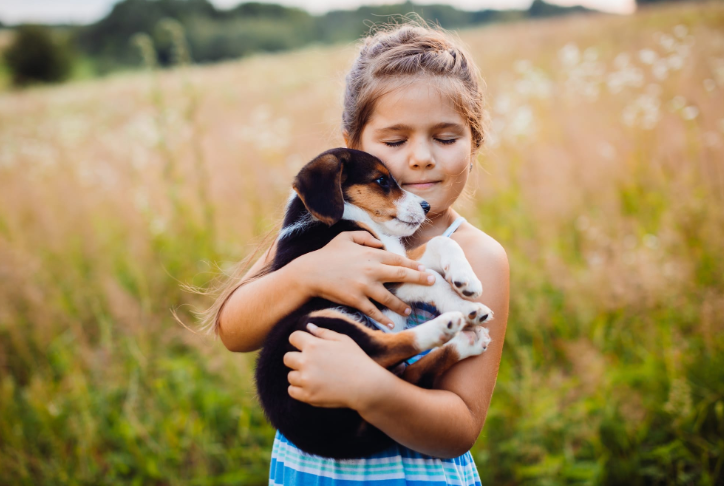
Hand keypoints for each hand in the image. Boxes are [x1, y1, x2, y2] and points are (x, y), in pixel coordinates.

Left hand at [284, 323, 387, 408]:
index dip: (299, 340)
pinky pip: (292, 391)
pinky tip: (311, 386)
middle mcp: (306, 362)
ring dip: (299, 375)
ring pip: (290, 376)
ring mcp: (306, 380)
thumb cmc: (357, 360)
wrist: (366, 386)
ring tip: (316, 377)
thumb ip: (324, 332)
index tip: (306, 346)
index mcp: (313, 345)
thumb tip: (308, 326)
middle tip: (312, 363)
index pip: (293, 338)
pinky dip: (299, 389)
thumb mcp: (343, 340)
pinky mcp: (307, 396)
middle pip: (287, 358)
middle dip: (297, 358)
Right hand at [289, 231, 435, 326]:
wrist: (310, 272)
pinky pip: (373, 311)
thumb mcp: (346, 237)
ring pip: (390, 298)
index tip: (425, 270)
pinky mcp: (355, 300)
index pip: (398, 260)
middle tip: (432, 283)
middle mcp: (371, 269)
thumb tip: (380, 243)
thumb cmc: (328, 254)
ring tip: (409, 310)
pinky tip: (390, 324)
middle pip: (401, 275)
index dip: (413, 265)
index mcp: (371, 254)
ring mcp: (364, 286)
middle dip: (419, 279)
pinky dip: (383, 318)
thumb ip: (365, 237)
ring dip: (401, 305)